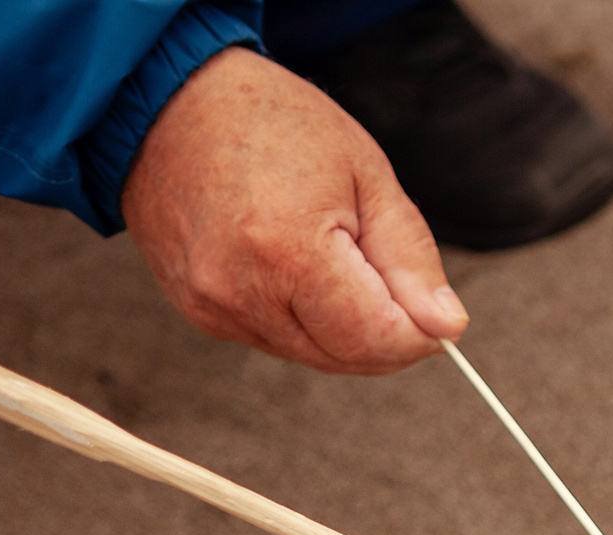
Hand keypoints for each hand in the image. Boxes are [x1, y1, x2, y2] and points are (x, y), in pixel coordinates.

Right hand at [121, 47, 466, 373]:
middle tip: (390, 275)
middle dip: (385, 334)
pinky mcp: (198, 311)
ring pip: (312, 355)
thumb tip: (446, 327)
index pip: (377, 339)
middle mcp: (242, 292)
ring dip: (342, 326)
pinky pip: (275, 339)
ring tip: (334, 253)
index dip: (420, 334)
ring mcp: (213, 307)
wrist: (165, 99)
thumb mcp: (365, 174)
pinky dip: (303, 318)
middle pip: (346, 358)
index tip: (435, 312)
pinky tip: (294, 264)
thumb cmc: (272, 123)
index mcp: (289, 254)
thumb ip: (410, 258)